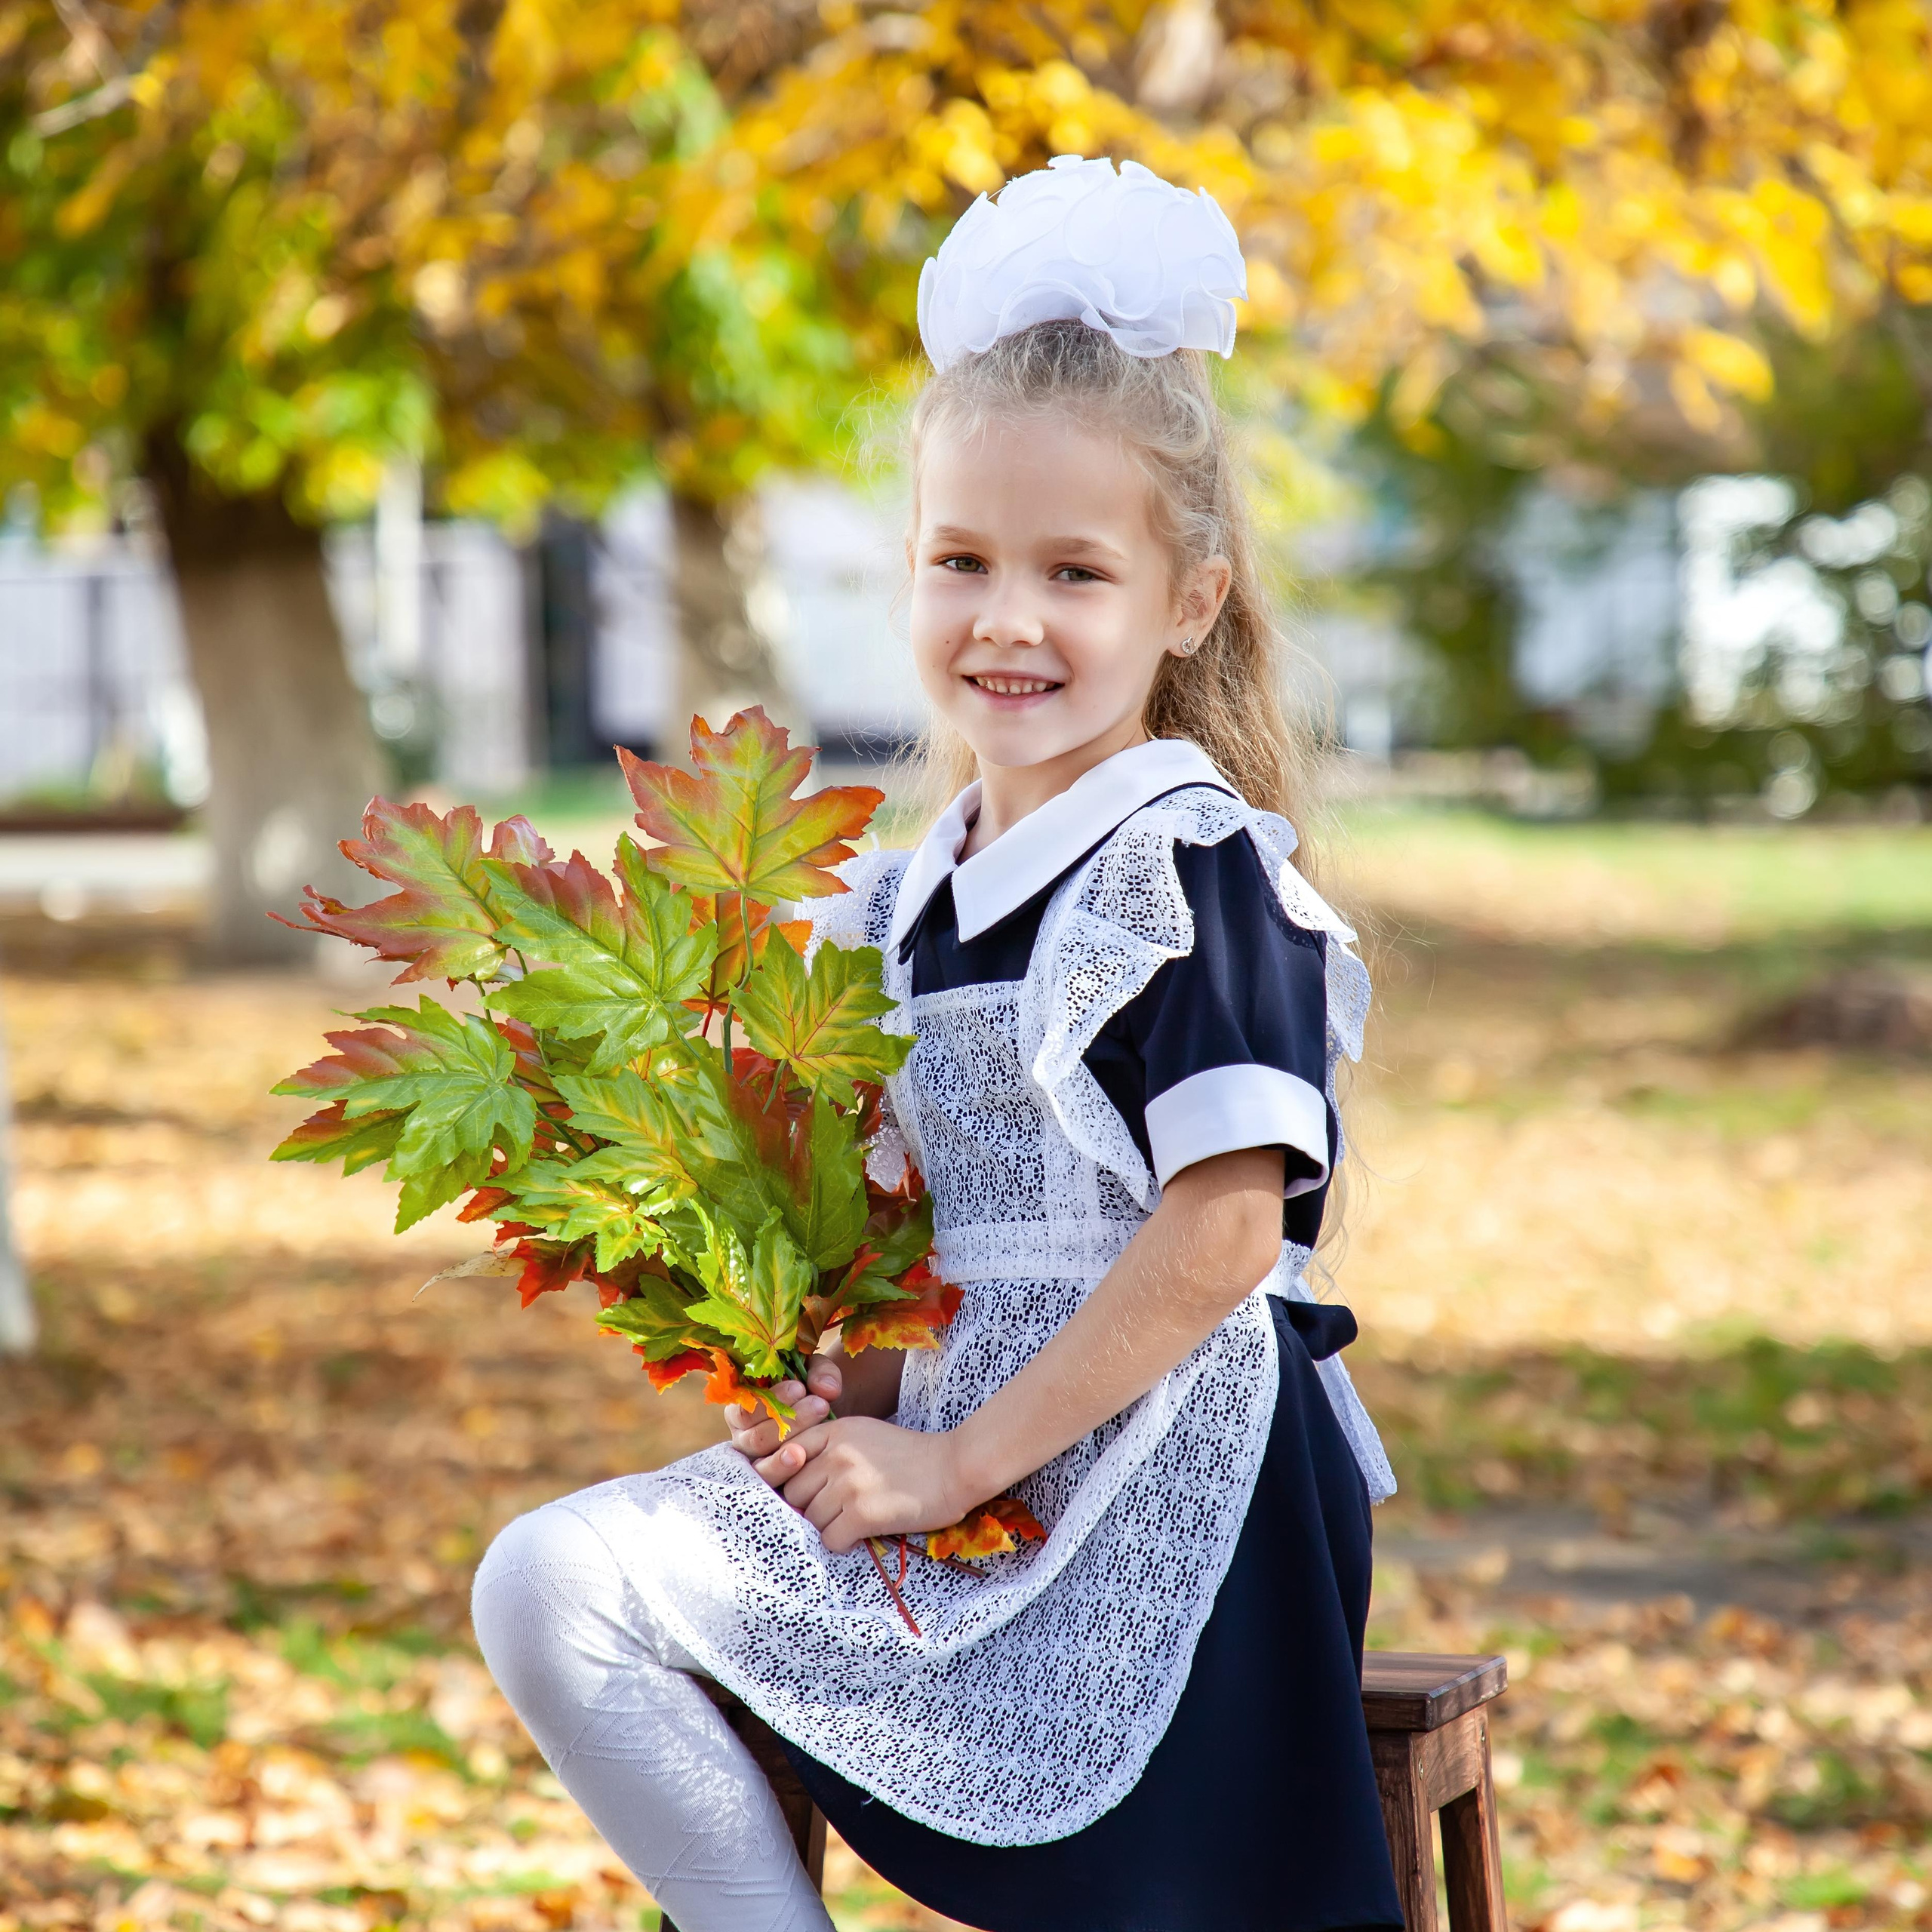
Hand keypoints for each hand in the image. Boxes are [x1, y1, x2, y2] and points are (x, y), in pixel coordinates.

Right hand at [726, 1357, 840, 1488]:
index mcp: (744, 1410)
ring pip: (761, 1464)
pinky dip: (786, 1473)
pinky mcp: (772, 1483)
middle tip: (820, 1405)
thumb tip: (826, 1390)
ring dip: (789, 1447)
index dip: (771, 1400)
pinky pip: (772, 1485)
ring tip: (814, 1437)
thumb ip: (820, 1373)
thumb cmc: (814, 1393)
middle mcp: (744, 1439)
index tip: (800, 1387)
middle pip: (755, 1439)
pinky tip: (804, 1460)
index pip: (744, 1410)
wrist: (833, 1420)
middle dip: (789, 1421)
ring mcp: (756, 1464)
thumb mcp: (815, 1374)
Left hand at [777, 1414, 969, 1553]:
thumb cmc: (913, 1455)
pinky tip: (860, 1534)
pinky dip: (842, 1543)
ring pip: (810, 1518)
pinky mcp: (862, 1513)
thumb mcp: (866, 1434)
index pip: (787, 1456)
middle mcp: (837, 1454)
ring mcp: (848, 1484)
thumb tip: (796, 1481)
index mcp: (836, 1430)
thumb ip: (831, 1448)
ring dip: (828, 1526)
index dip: (792, 1479)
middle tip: (833, 1512)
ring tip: (851, 1522)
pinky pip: (830, 1539)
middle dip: (809, 1506)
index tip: (809, 1491)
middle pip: (794, 1492)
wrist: (955, 1467)